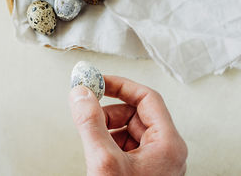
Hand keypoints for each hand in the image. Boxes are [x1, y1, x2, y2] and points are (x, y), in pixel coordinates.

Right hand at [69, 76, 186, 175]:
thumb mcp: (104, 162)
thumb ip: (91, 124)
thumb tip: (81, 93)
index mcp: (167, 143)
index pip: (147, 98)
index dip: (121, 86)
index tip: (98, 81)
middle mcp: (163, 149)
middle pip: (134, 113)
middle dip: (108, 111)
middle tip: (87, 108)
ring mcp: (152, 160)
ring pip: (126, 128)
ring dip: (105, 127)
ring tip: (92, 140)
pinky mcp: (140, 168)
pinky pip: (122, 143)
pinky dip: (106, 141)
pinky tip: (97, 152)